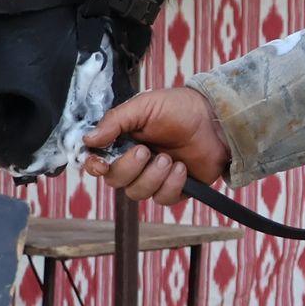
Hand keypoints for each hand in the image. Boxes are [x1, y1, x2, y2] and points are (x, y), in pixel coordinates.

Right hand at [83, 84, 228, 208]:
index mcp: (122, 141)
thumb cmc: (180, 108)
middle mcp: (134, 162)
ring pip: (137, 193)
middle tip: (146, 151)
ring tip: (170, 158)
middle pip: (114, 180)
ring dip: (153, 177)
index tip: (100, 165)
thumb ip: (115, 121)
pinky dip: (172, 184)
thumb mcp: (144, 106)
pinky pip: (162, 199)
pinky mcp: (174, 189)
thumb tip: (89, 139)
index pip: (96, 161)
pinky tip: (182, 168)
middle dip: (129, 168)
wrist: (216, 120)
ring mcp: (153, 177)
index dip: (93, 166)